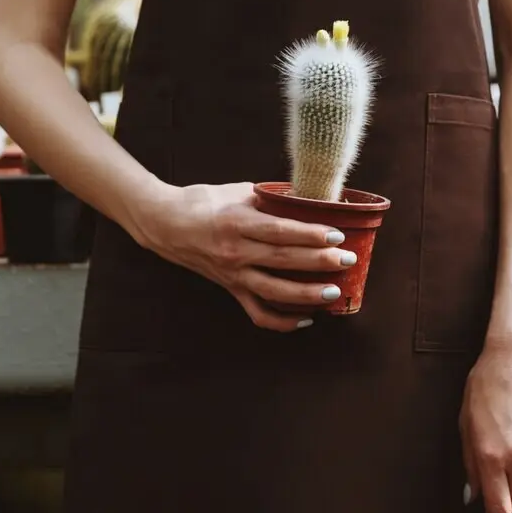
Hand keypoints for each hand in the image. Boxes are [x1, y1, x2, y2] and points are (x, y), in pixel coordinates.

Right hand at [133, 182, 355, 330]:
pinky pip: (257, 312)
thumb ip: (269, 197)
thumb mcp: (236, 191)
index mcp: (237, 222)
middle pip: (283, 260)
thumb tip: (305, 199)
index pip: (280, 232)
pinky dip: (282, 321)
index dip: (310, 235)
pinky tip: (305, 319)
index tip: (336, 235)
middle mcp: (235, 251)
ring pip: (273, 291)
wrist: (164, 224)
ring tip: (333, 293)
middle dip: (319, 262)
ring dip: (306, 295)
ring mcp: (232, 274)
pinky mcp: (230, 289)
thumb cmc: (201, 201)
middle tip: (346, 260)